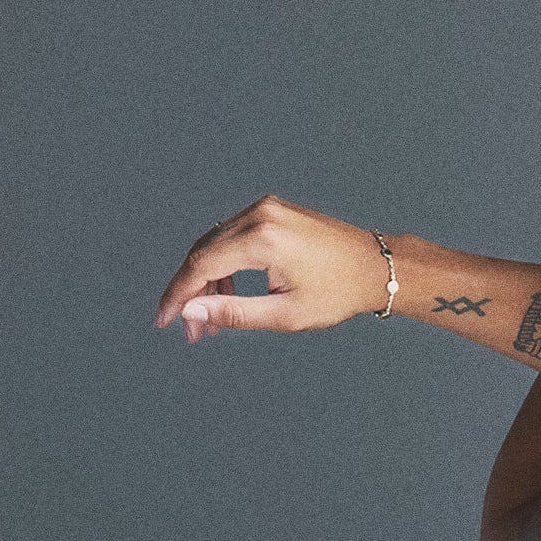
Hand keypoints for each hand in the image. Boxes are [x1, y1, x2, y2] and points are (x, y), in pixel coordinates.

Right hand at [153, 196, 394, 342]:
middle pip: (203, 252)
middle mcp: (261, 214)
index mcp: (263, 239)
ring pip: (216, 243)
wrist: (376, 266)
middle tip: (192, 331)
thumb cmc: (338, 293)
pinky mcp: (273, 211)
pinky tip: (228, 293)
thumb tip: (191, 311)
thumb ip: (233, 312)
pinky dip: (225, 264)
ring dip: (207, 280)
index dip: (178, 295)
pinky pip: (234, 236)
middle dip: (191, 293)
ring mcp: (267, 208)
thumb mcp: (284, 314)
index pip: (201, 265)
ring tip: (211, 320)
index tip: (164, 321)